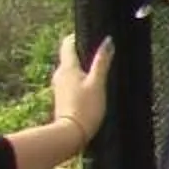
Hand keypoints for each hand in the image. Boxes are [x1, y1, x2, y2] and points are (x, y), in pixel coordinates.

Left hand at [50, 30, 113, 149]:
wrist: (71, 134)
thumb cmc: (85, 108)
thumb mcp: (98, 83)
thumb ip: (102, 62)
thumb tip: (108, 41)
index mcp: (67, 67)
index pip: (67, 44)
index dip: (77, 36)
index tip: (89, 34)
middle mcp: (60, 75)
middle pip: (69, 57)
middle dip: (82, 53)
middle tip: (98, 52)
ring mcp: (59, 87)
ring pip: (70, 71)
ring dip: (82, 68)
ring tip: (98, 71)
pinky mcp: (63, 99)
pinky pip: (71, 83)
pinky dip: (80, 81)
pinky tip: (91, 88)